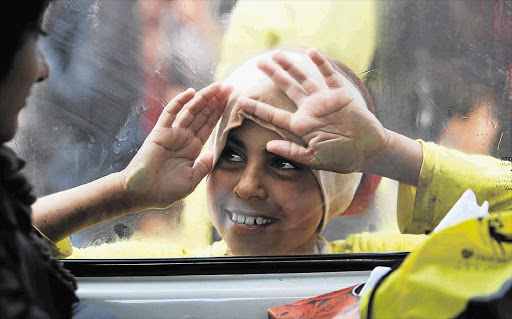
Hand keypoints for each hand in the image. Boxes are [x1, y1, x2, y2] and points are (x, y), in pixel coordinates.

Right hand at [122, 83, 232, 209]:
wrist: (141, 194)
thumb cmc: (164, 191)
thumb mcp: (191, 180)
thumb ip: (203, 166)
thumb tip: (214, 153)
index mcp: (192, 149)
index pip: (209, 126)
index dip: (220, 113)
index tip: (232, 101)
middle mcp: (184, 138)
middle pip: (203, 114)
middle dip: (216, 101)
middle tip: (230, 87)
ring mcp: (172, 133)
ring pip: (191, 110)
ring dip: (204, 97)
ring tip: (218, 86)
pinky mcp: (160, 132)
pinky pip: (170, 113)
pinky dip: (179, 102)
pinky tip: (191, 92)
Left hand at [237, 48, 387, 173]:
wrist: (369, 151)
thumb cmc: (342, 158)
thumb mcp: (314, 159)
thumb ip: (292, 151)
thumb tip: (268, 145)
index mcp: (301, 126)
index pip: (274, 115)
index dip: (257, 108)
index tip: (241, 102)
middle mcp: (310, 110)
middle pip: (287, 89)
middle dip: (273, 76)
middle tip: (258, 63)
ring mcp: (325, 101)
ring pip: (304, 79)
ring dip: (291, 67)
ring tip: (277, 55)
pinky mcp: (340, 94)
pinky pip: (329, 76)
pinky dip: (321, 64)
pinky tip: (311, 52)